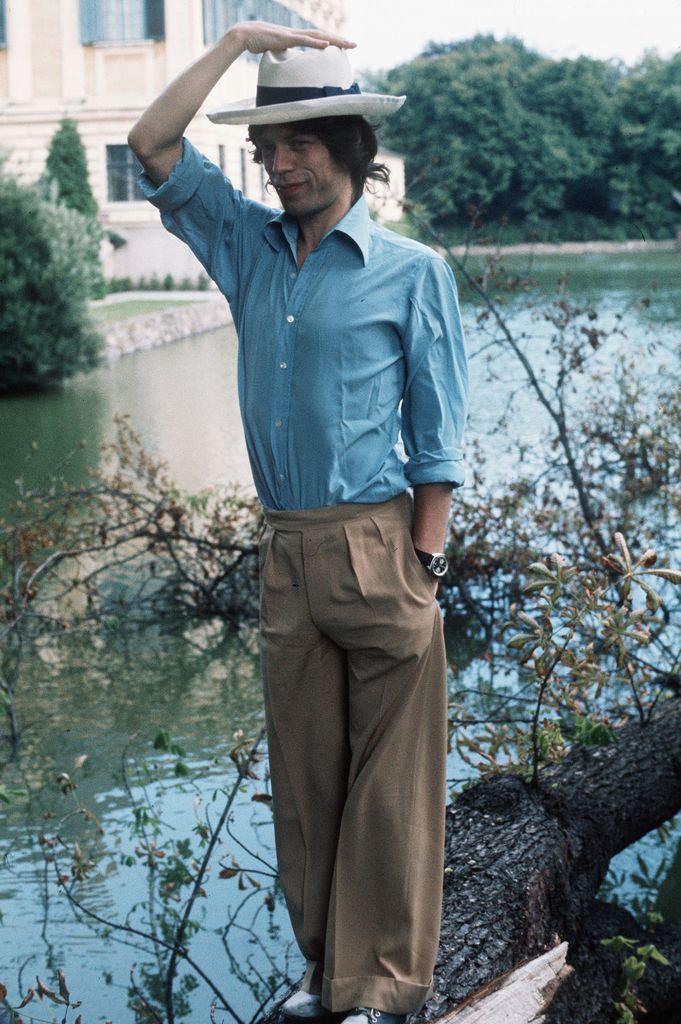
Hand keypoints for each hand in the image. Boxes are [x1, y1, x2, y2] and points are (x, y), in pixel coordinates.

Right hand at [228, 21, 355, 55]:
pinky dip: (316, 43)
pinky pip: (304, 40)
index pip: (318, 38)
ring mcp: (292, 35)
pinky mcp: (285, 38)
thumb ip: (283, 57)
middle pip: (323, 36)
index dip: (331, 42)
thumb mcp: (274, 51)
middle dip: (339, 40)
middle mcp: (297, 34)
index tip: (344, 46)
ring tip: (347, 44)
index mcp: (295, 37)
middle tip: (355, 44)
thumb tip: (287, 67)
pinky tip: (327, 45)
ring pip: (318, 36)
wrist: (243, 35)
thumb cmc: (256, 43)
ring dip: (333, 40)